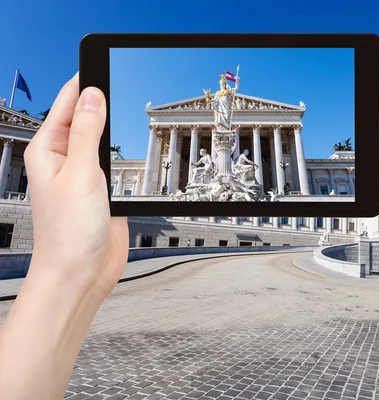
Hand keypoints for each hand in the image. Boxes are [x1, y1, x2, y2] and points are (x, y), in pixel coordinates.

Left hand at [0, 74, 128, 397]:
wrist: (82, 273)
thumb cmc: (68, 233)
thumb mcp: (79, 174)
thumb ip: (86, 132)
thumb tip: (92, 94)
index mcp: (48, 151)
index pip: (65, 103)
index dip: (84, 82)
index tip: (103, 63)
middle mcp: (65, 159)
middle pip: (86, 118)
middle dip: (106, 102)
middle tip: (129, 84)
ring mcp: (86, 174)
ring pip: (105, 140)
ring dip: (119, 130)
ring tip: (135, 112)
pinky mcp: (104, 190)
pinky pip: (117, 162)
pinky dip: (128, 154)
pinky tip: (138, 148)